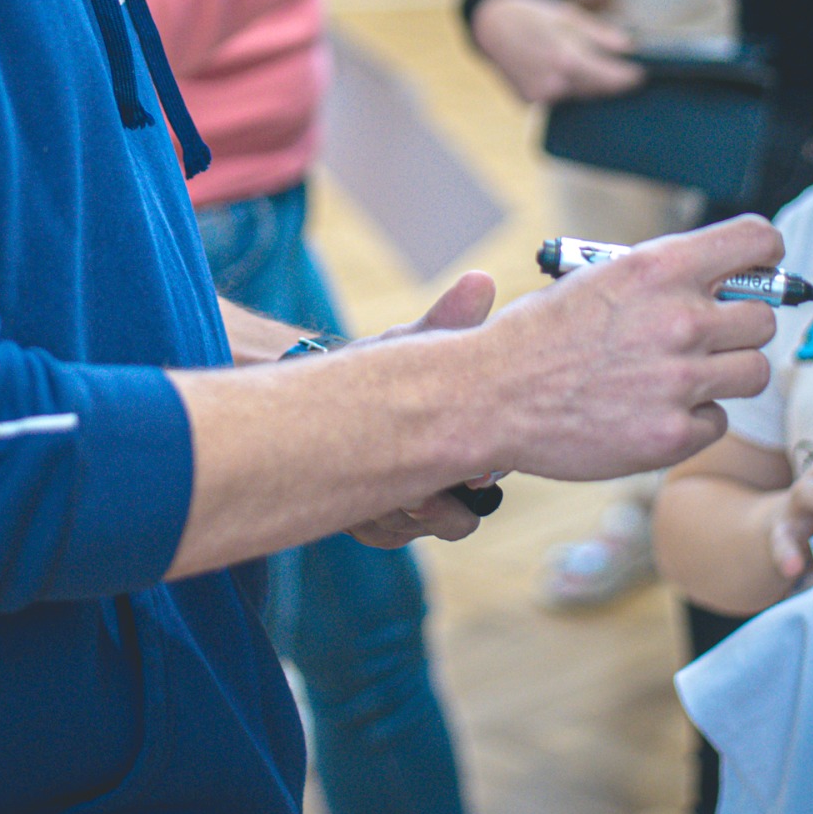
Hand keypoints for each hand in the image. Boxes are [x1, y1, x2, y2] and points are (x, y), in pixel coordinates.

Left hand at [347, 272, 494, 548]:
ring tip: (371, 484)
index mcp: (469, 437)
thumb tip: (481, 279)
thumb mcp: (414, 343)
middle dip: (435, 506)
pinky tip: (353, 491)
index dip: (482, 473)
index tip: (470, 475)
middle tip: (414, 496)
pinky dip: (369, 516)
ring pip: (419, 528)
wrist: (320, 394)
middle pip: (459, 516)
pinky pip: (385, 533)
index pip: (492, 468)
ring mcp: (415, 499)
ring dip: (394, 508)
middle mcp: (448, 475)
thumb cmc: (379, 365)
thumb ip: (449, 320)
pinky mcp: (381, 517)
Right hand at [468, 217, 779, 479]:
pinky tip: (651, 410)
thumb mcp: (598, 278)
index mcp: (658, 267)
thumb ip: (663, 277)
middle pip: (765, 319)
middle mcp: (679, 318)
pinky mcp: (672, 435)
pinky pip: (717, 421)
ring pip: (753, 371)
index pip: (758, 241)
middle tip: (701, 338)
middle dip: (737, 327)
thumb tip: (720, 280)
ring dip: (723, 373)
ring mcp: (680, 381)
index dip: (764, 256)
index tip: (754, 271)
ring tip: (678, 376)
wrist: (489, 395)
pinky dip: (692, 420)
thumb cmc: (537, 335)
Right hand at [469, 0, 644, 103]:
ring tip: (581, 62)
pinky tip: (556, 69)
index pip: (610, 79)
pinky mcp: (526, 101)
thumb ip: (600, 34)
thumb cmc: (531, 12)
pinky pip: (555, 99)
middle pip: (595, 90)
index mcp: (566, 60)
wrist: (489, 21)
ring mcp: (538, 96)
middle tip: (617, 66)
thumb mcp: (568, 14)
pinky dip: (562, 87)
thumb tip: (628, 48)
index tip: (641, 73)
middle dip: (606, 79)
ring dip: (584, 83)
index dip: (629, 76)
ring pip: (575, 96)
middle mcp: (553, 84)